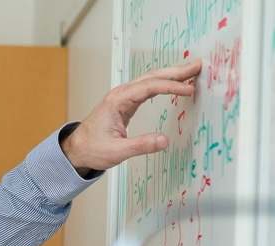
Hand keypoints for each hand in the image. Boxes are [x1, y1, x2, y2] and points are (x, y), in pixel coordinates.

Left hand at [60, 59, 202, 174]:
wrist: (77, 149)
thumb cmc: (92, 149)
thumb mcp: (116, 151)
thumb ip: (141, 146)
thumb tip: (164, 140)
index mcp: (117, 100)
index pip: (149, 87)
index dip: (171, 86)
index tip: (188, 89)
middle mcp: (121, 94)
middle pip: (152, 76)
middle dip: (175, 71)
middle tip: (197, 66)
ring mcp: (123, 97)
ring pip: (150, 79)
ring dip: (171, 75)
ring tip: (191, 72)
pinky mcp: (126, 102)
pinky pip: (147, 87)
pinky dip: (163, 84)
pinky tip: (174, 84)